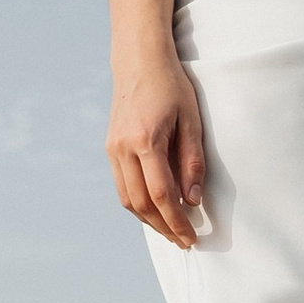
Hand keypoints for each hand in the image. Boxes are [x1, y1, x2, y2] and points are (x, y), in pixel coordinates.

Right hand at [107, 54, 208, 249]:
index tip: (191, 238)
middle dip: (164, 228)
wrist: (138, 61)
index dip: (177, 221)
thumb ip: (193, 160)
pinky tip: (155, 209)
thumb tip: (193, 200)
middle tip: (184, 242)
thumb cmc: (172, 86)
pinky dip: (138, 203)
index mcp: (146, 140)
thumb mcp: (192, 120)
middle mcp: (123, 148)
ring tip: (171, 230)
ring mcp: (112, 149)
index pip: (162, 195)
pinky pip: (121, 186)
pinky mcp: (110, 147)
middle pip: (141, 204)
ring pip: (127, 199)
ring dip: (149, 220)